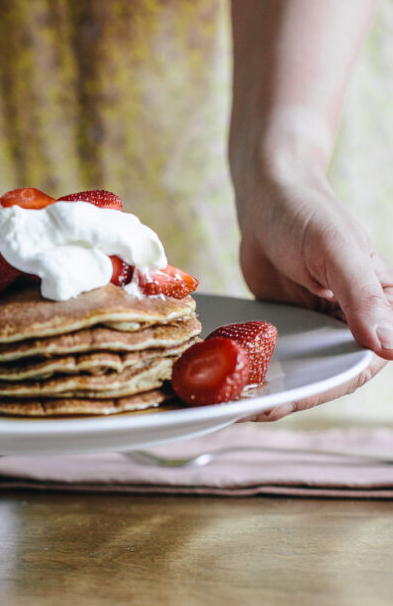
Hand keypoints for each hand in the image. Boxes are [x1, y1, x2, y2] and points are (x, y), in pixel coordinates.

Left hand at [235, 166, 392, 420]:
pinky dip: (255, 370)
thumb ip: (361, 296)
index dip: (326, 387)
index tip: (289, 400)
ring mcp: (317, 327)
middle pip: (326, 374)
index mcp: (380, 308)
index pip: (360, 363)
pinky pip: (274, 355)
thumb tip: (387, 346)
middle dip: (291, 395)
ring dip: (270, 388)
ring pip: (299, 370)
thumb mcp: (336, 250)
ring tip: (234, 405)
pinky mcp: (287, 326)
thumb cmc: (309, 212)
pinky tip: (228, 383)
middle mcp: (351, 324)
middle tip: (251, 409)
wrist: (268, 195)